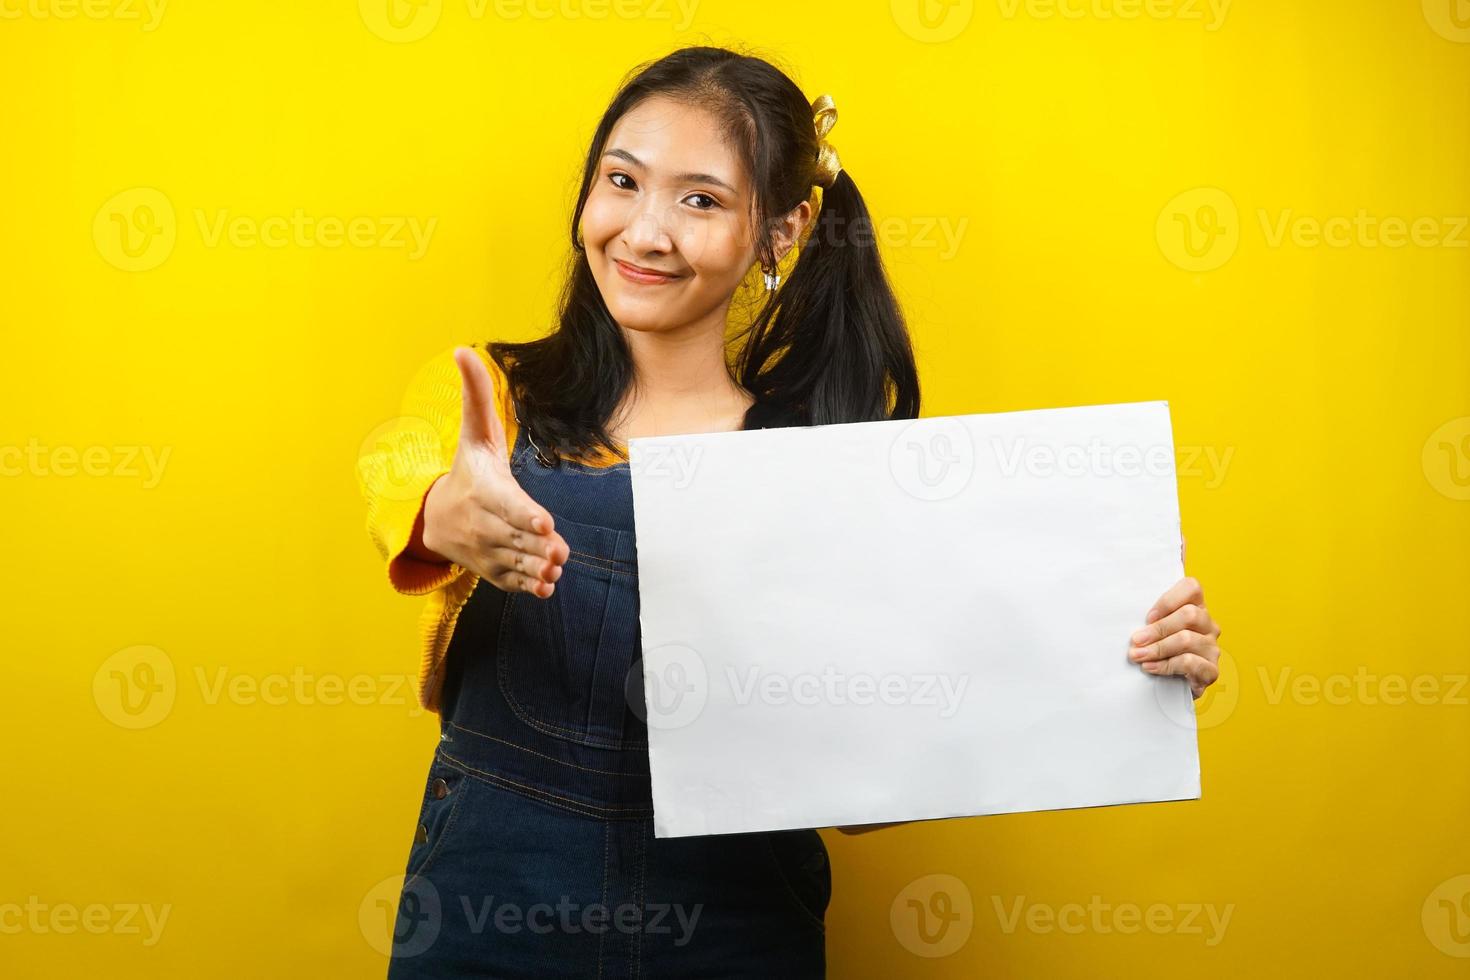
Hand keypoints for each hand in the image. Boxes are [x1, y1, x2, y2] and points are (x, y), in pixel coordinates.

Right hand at [421, 347, 568, 597]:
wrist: (435, 515)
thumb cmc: (468, 467)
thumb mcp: (474, 431)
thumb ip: (475, 393)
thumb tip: (462, 349)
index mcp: (482, 489)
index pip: (506, 504)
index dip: (524, 514)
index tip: (545, 523)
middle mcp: (482, 523)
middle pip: (514, 536)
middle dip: (538, 545)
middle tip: (561, 552)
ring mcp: (485, 549)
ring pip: (515, 560)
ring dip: (537, 567)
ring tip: (557, 568)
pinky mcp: (491, 569)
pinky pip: (510, 580)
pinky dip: (528, 586)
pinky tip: (546, 586)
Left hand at [1127, 540, 1223, 698]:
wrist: (1163, 683)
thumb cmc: (1155, 642)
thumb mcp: (1150, 614)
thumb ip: (1159, 579)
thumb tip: (1180, 535)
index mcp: (1194, 604)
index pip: (1192, 587)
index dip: (1168, 599)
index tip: (1146, 615)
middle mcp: (1207, 623)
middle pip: (1189, 615)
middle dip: (1158, 628)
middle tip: (1134, 640)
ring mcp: (1212, 647)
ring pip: (1187, 640)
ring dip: (1158, 648)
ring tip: (1137, 656)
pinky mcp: (1211, 671)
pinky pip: (1192, 664)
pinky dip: (1167, 666)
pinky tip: (1150, 668)